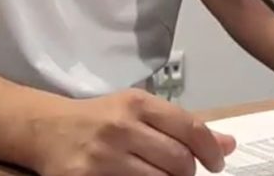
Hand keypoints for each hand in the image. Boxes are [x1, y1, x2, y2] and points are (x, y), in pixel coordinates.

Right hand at [30, 89, 236, 175]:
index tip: (215, 164)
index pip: (190, 128)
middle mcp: (120, 126)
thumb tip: (227, 144)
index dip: (211, 151)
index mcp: (137, 103)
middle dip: (188, 173)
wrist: (45, 129)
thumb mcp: (138, 111)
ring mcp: (103, 156)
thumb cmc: (98, 119)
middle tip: (182, 174)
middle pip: (179, 161)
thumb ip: (182, 126)